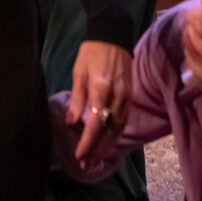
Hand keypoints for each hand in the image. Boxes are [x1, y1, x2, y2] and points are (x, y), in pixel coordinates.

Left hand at [67, 40, 130, 162]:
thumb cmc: (91, 53)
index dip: (87, 143)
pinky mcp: (130, 97)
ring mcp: (126, 98)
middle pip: (109, 131)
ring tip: (96, 159)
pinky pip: (124, 121)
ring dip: (108, 146)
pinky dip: (116, 135)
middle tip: (86, 164)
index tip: (79, 155)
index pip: (95, 125)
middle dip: (97, 150)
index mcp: (101, 90)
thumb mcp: (78, 73)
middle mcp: (117, 97)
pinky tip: (108, 143)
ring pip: (119, 129)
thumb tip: (71, 123)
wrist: (114, 36)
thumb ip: (76, 99)